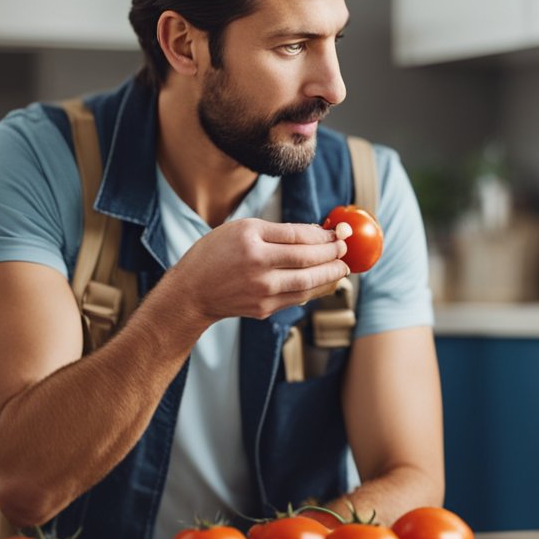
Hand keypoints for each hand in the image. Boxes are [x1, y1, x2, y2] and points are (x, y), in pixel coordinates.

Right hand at [163, 218, 349, 326]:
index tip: (339, 233)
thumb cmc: (216, 254)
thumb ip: (279, 230)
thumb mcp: (241, 229)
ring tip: (343, 267)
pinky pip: (298, 298)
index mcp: (252, 242)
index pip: (299, 238)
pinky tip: (325, 281)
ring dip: (330, 275)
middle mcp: (258, 267)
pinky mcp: (265, 309)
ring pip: (308, 283)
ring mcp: (262, 291)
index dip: (324, 235)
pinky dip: (315, 289)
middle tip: (346, 250)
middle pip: (308, 261)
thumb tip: (318, 232)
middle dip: (333, 254)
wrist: (192, 292)